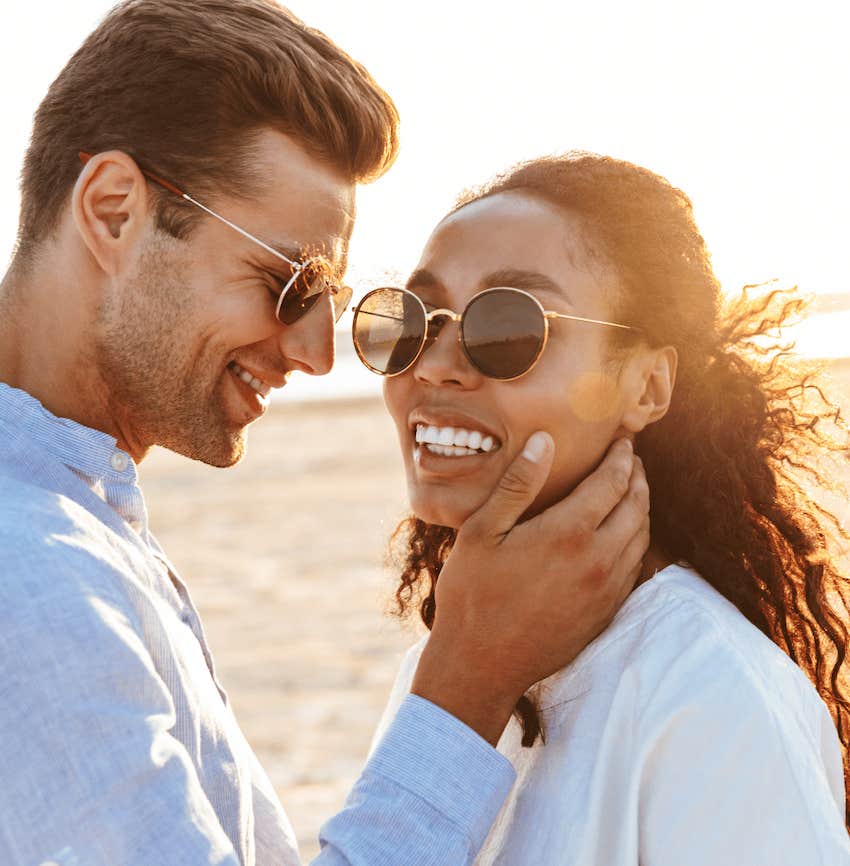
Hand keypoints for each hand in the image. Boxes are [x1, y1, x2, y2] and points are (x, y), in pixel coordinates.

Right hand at [411, 434, 649, 744]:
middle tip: (631, 459)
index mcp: (569, 533)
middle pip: (637, 506)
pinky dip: (637, 540)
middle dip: (637, 477)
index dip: (622, 456)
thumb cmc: (473, 594)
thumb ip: (517, 485)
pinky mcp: (606, 612)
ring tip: (630, 490)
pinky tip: (622, 534)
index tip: (623, 440)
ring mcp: (606, 589)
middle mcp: (599, 559)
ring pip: (642, 537)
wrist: (481, 665)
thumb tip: (544, 441)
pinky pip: (635, 566)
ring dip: (641, 507)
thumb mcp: (482, 532)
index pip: (613, 481)